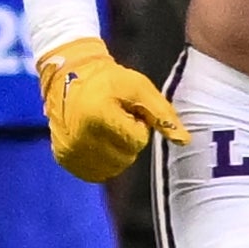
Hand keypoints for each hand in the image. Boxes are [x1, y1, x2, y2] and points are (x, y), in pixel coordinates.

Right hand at [35, 36, 190, 182]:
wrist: (68, 74)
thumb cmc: (108, 80)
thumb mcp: (140, 88)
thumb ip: (163, 114)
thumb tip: (184, 141)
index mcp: (99, 117)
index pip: (138, 140)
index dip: (138, 124)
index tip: (126, 110)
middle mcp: (81, 137)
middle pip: (126, 156)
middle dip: (127, 138)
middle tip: (115, 117)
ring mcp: (70, 150)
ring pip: (113, 167)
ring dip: (115, 150)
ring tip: (105, 127)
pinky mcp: (64, 157)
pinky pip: (95, 173)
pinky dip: (102, 161)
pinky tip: (96, 141)